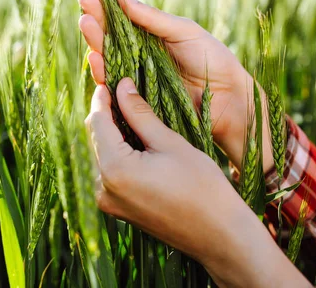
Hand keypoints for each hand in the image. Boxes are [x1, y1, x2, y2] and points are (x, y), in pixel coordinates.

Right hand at [78, 0, 272, 172]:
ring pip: (107, 60)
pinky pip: (114, 87)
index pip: (120, 19)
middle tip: (83, 5)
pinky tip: (95, 58)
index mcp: (149, 35)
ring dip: (94, 43)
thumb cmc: (212, 59)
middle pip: (108, 38)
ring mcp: (135, 78)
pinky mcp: (135, 101)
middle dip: (94, 20)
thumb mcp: (184, 32)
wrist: (229, 98)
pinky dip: (102, 73)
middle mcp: (138, 55)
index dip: (103, 6)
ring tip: (87, 25)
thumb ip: (153, 18)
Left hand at [87, 79, 309, 287]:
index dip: (102, 97)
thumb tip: (122, 85)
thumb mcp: (171, 143)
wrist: (220, 236)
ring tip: (131, 113)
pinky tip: (134, 140)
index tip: (111, 79)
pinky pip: (108, 172)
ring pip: (100, 154)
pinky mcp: (116, 210)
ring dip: (111, 133)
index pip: (97, 122)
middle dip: (106, 113)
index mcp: (115, 168)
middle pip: (95, 138)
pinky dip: (117, 153)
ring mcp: (108, 202)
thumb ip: (140, 114)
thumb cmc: (203, 186)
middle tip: (122, 91)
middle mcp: (103, 188)